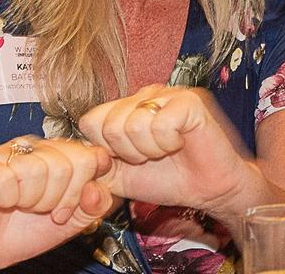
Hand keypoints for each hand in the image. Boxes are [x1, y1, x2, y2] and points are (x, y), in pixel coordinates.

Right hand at [0, 136, 113, 273]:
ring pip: (37, 170)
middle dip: (57, 198)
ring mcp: (5, 152)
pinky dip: (7, 199)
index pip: (90, 155)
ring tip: (21, 206)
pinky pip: (7, 179)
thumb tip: (97, 188)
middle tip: (42, 209)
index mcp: (58, 153)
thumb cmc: (25, 231)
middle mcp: (33, 147)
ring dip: (32, 201)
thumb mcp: (74, 221)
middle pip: (66, 163)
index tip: (67, 207)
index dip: (81, 188)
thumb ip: (96, 204)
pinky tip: (2, 202)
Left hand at [79, 85, 259, 217]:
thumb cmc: (169, 179)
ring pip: (132, 125)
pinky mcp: (189, 101)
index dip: (105, 149)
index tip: (128, 160)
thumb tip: (75, 160)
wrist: (209, 190)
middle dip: (127, 153)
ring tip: (166, 150)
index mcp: (127, 107)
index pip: (91, 120)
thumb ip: (95, 167)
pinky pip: (159, 125)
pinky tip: (180, 143)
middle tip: (151, 156)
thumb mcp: (121, 177)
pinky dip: (167, 144)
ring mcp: (168, 94)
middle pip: (108, 124)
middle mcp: (145, 95)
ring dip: (149, 150)